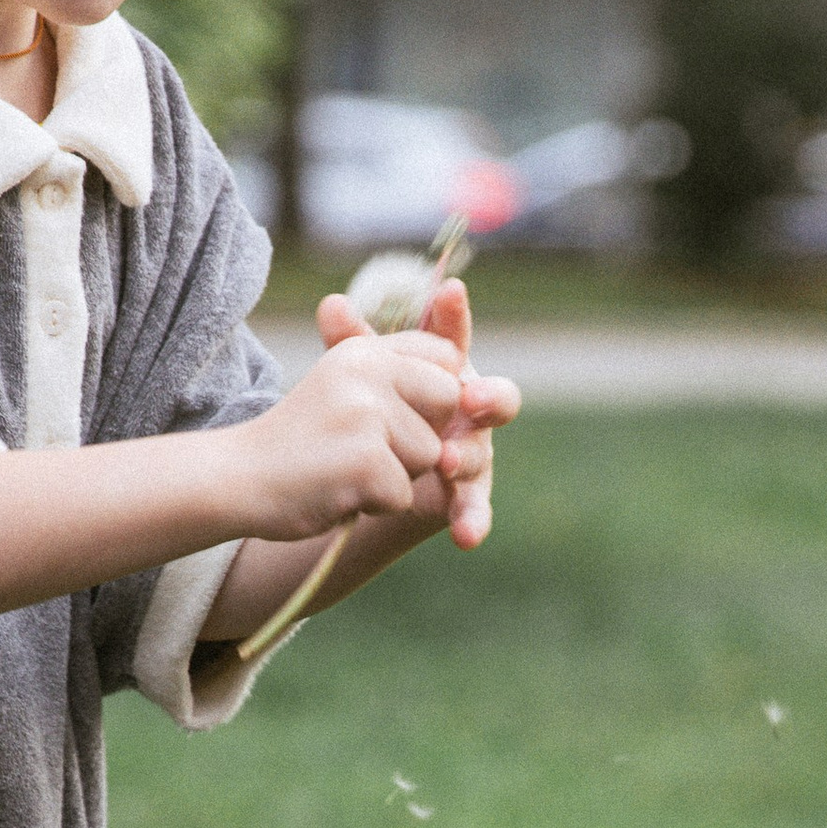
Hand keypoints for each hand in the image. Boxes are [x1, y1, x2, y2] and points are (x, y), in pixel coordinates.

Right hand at [225, 325, 471, 540]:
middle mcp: (368, 371)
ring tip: (343, 470)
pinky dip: (374, 505)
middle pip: (449, 405)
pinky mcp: (367, 462)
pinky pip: (404, 495)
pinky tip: (335, 491)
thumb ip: (396, 381)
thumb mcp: (341, 389)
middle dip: (420, 437)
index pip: (445, 357)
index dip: (435, 394)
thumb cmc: (297, 443)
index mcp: (364, 350)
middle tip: (362, 448)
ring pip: (430, 457)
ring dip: (394, 477)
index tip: (397, 415)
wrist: (237, 479)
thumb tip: (469, 391)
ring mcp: (368, 415)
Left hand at [312, 275, 508, 550]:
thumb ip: (351, 344)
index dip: (454, 315)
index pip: (453, 337)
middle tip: (470, 399)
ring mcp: (473, 452)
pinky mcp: (468, 495)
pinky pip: (476, 507)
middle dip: (489, 397)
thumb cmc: (367, 415)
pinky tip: (467, 535)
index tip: (448, 292)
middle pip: (495, 397)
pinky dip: (474, 519)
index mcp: (445, 370)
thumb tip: (331, 302)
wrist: (361, 478)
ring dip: (466, 456)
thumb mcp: (359, 381)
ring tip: (446, 462)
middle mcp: (470, 409)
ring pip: (480, 454)